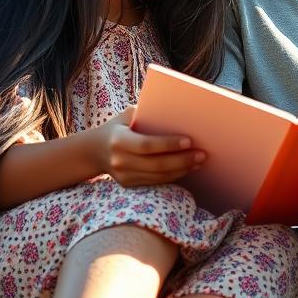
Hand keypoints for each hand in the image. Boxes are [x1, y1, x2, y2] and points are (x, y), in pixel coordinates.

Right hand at [88, 107, 205, 187]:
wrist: (94, 150)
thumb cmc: (118, 126)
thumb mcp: (127, 115)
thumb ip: (146, 113)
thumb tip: (176, 112)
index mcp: (118, 141)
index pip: (147, 145)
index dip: (169, 144)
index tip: (189, 141)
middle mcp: (120, 161)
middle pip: (156, 164)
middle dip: (182, 160)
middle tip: (203, 154)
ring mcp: (124, 176)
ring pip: (159, 176)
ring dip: (182, 169)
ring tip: (199, 161)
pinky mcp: (130, 185)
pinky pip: (156, 182)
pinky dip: (174, 176)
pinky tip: (188, 168)